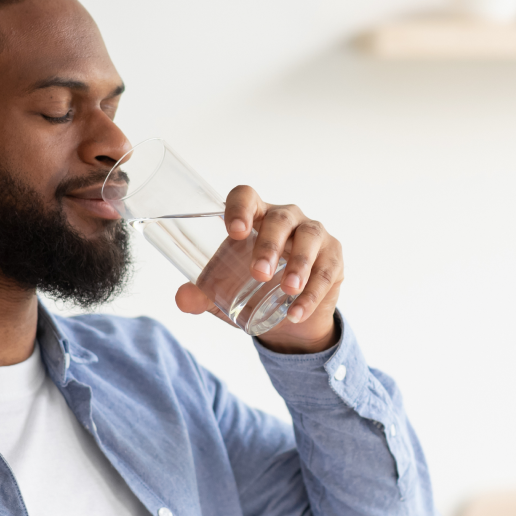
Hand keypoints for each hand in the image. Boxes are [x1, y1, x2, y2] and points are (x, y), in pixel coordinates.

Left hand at [174, 185, 343, 353]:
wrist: (288, 319)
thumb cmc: (252, 290)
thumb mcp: (223, 294)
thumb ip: (201, 295)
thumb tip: (182, 299)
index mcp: (254, 217)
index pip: (246, 197)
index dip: (240, 208)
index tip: (233, 231)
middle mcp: (286, 218)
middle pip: (280, 219)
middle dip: (269, 245)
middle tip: (258, 274)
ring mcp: (313, 235)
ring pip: (309, 238)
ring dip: (298, 264)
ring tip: (287, 290)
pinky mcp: (333, 258)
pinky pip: (326, 271)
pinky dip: (312, 294)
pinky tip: (296, 312)